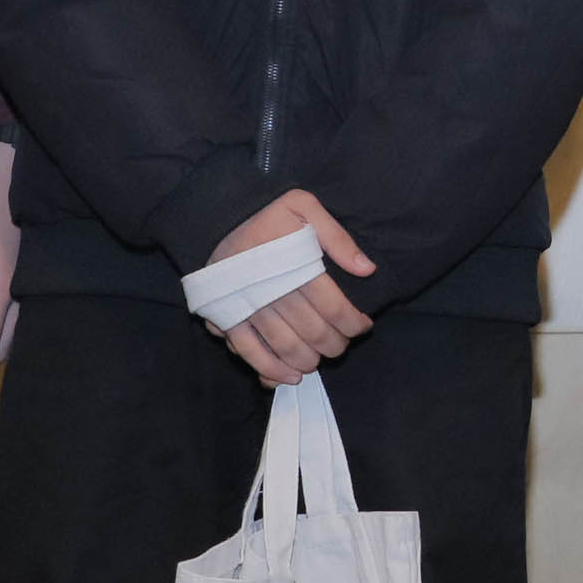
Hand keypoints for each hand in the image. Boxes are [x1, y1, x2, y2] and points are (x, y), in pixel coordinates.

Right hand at [212, 186, 376, 387]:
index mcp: (297, 266)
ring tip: (320, 357)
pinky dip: (272, 370)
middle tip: (343, 343)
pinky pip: (250, 353)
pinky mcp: (228, 320)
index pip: (336, 309)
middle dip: (336, 344)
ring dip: (310, 360)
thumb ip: (336, 237)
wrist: (217, 219)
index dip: (354, 324)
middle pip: (315, 333)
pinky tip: (290, 376)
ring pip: (287, 348)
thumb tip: (366, 269)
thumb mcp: (304, 207)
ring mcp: (250, 309)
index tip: (363, 326)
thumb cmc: (266, 215)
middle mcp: (274, 292)